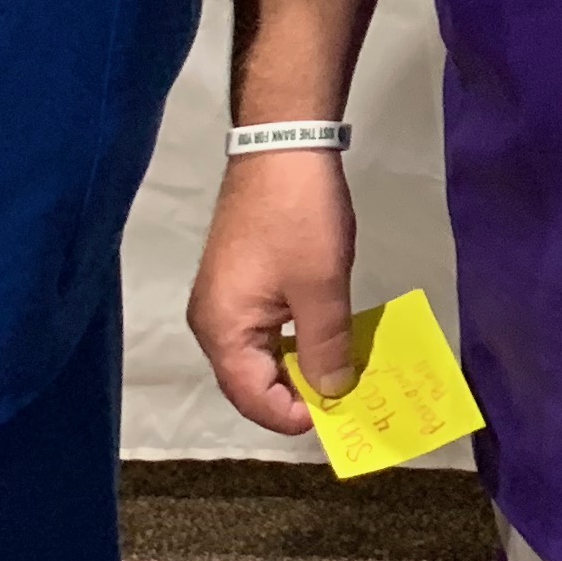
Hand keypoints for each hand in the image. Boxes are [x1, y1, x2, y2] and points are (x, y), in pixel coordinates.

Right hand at [188, 148, 359, 435]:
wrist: (282, 145)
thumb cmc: (299, 218)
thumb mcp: (322, 287)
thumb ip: (325, 348)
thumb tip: (331, 393)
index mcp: (221, 330)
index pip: (251, 398)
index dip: (294, 415)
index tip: (340, 412)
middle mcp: (213, 322)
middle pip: (252, 381)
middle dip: (297, 394)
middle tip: (348, 396)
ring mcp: (225, 300)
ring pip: (261, 355)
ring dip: (300, 365)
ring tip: (344, 370)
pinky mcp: (241, 282)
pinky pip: (265, 329)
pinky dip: (296, 339)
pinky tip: (329, 336)